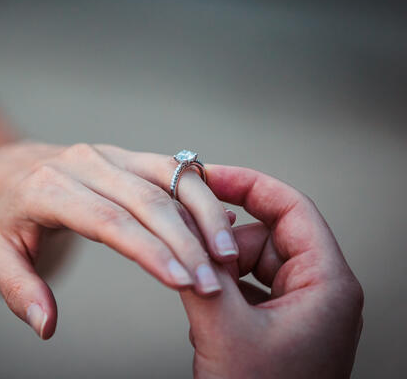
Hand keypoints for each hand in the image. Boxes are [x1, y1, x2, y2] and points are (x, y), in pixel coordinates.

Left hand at [0, 142, 237, 337]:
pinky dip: (200, 192)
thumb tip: (46, 326)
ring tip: (228, 254)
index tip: (184, 282)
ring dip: (203, 212)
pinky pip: (171, 168)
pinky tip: (222, 220)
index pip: (108, 220)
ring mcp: (108, 154)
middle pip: (147, 199)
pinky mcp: (124, 155)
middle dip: (186, 241)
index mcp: (48, 187)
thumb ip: (18, 288)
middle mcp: (84, 162)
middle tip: (215, 284)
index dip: (149, 250)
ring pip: (168, 177)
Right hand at [179, 165, 363, 377]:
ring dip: (221, 267)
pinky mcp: (281, 324)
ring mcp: (301, 309)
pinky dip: (224, 286)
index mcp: (327, 284)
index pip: (291, 208)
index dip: (248, 185)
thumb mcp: (224, 329)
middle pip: (266, 235)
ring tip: (199, 287)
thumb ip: (200, 273)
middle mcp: (320, 292)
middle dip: (224, 240)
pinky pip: (250, 286)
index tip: (210, 176)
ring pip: (254, 261)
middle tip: (190, 242)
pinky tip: (206, 300)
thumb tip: (178, 233)